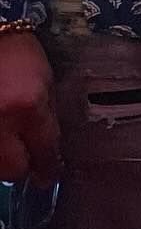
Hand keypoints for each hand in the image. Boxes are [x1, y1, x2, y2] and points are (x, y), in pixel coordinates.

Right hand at [0, 31, 60, 186]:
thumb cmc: (16, 52)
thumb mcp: (45, 80)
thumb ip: (46, 116)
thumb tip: (48, 148)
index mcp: (28, 106)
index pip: (44, 151)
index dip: (48, 168)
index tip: (48, 176)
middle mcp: (0, 122)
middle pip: (13, 170)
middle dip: (22, 167)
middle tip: (25, 158)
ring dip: (2, 159)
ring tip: (8, 142)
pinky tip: (0, 133)